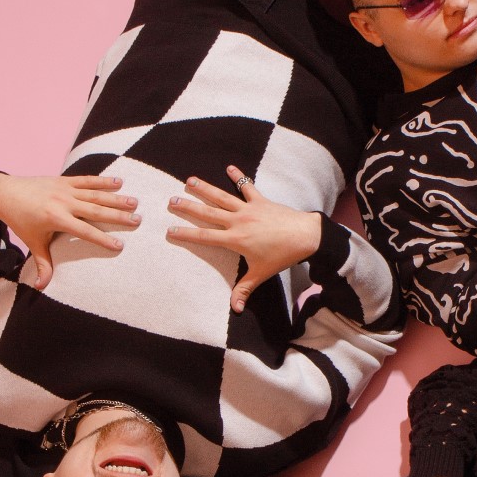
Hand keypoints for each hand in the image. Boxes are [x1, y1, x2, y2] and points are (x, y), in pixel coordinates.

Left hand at [0, 172, 138, 288]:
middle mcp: (63, 202)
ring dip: (116, 198)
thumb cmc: (20, 220)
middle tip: (137, 220)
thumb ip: (42, 264)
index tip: (120, 245)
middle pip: (96, 210)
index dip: (102, 239)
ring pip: (95, 194)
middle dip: (117, 216)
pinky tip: (120, 182)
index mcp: (56, 219)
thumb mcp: (32, 242)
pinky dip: (103, 181)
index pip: (85, 231)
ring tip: (135, 202)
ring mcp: (65, 190)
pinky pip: (87, 180)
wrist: (5, 193)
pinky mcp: (64, 180)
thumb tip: (42, 287)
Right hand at [166, 167, 321, 312]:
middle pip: (208, 213)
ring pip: (222, 197)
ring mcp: (249, 209)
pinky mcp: (261, 200)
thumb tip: (236, 309)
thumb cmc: (282, 256)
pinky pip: (247, 186)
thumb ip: (245, 289)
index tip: (170, 230)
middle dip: (188, 207)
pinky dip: (238, 176)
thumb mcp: (261, 274)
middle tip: (171, 200)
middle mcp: (238, 221)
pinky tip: (229, 167)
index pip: (205, 237)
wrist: (305, 236)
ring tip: (189, 181)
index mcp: (235, 239)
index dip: (186, 234)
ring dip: (205, 188)